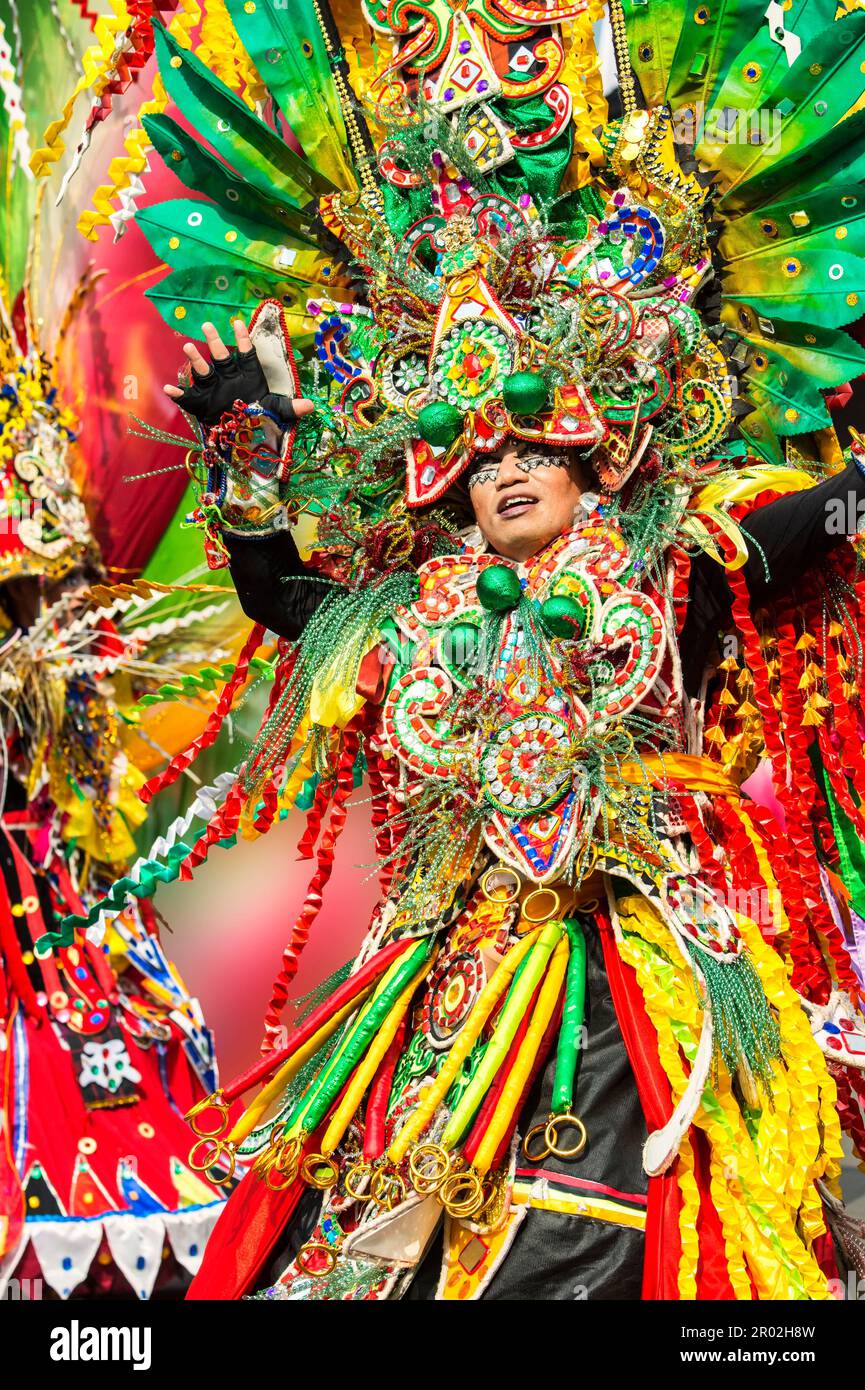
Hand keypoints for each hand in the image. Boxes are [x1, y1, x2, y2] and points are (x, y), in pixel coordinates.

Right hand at [163, 319, 314, 430]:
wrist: (242, 435)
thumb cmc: (259, 417)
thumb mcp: (276, 412)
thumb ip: (291, 408)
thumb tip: (311, 406)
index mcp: (247, 376)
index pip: (246, 354)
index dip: (242, 339)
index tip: (238, 323)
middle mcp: (228, 377)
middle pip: (221, 356)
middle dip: (214, 342)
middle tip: (207, 325)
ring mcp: (213, 389)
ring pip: (203, 371)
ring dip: (195, 360)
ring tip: (188, 348)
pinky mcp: (201, 403)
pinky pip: (187, 398)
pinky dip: (178, 394)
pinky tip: (170, 388)